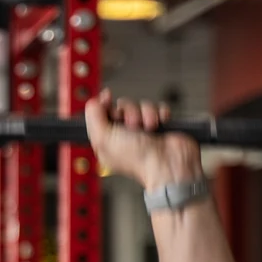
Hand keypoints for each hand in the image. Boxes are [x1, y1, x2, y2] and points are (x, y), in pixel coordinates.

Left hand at [84, 89, 202, 189]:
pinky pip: (158, 108)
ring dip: (145, 113)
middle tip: (132, 124)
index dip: (102, 105)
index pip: (100, 116)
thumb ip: (94, 118)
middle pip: (121, 108)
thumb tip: (93, 102)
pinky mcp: (160, 126)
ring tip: (149, 127)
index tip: (107, 98)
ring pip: (140, 106)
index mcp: (107, 141)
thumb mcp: (104, 139)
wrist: (167, 163)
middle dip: (128, 112)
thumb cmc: (138, 159)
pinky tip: (159, 124)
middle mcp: (124, 136)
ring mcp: (143, 131)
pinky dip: (160, 113)